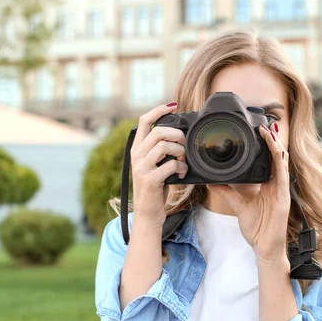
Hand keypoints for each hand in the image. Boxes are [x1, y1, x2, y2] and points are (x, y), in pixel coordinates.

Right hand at [130, 103, 187, 229]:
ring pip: (165, 146)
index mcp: (137, 149)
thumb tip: (177, 135)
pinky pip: (171, 164)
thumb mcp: (153, 166)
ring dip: (180, 151)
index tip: (173, 106)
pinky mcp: (150, 179)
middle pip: (158, 131)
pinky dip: (182, 167)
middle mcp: (137, 156)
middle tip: (185, 144)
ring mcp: (142, 167)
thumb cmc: (155, 188)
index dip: (158, 110)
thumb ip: (160, 151)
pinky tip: (183, 173)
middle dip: (177, 134)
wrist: (147, 214)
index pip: (144, 121)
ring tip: (184, 160)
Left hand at [207, 124, 290, 263]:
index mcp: (267, 184)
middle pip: (275, 156)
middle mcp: (276, 184)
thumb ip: (225, 191)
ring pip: (281, 161)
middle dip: (270, 139)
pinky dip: (280, 161)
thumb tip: (210, 180)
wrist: (264, 247)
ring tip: (268, 130)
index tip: (255, 130)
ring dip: (275, 145)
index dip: (263, 145)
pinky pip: (283, 175)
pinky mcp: (284, 197)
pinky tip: (277, 151)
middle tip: (262, 124)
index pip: (266, 159)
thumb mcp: (237, 204)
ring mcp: (281, 190)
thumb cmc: (256, 227)